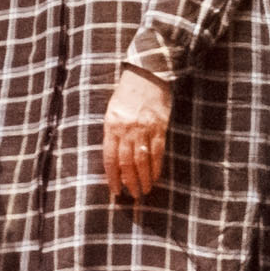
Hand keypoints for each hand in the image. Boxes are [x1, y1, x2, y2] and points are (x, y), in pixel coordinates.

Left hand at [103, 66, 171, 201]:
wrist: (147, 74)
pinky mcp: (160, 127)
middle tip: (132, 195)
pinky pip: (157, 152)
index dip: (112, 177)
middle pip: (126, 162)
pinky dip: (156, 167)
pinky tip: (155, 177)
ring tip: (144, 191)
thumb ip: (112, 133)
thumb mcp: (112, 111)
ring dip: (143, 179)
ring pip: (142, 160)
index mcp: (111, 126)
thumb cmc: (127, 93)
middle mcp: (126, 129)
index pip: (110, 158)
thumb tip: (114, 159)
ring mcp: (144, 129)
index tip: (115, 191)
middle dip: (129, 182)